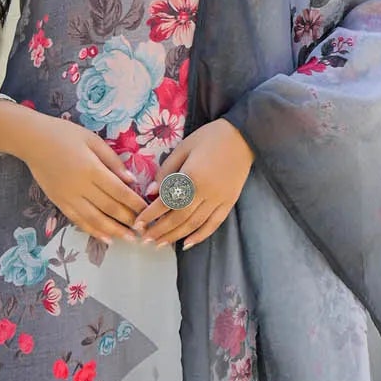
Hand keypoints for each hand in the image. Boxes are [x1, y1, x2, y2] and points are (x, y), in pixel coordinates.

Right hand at [10, 112, 147, 242]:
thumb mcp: (92, 140)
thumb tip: (131, 180)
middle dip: (128, 220)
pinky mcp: (59, 202)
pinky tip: (106, 239)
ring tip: (130, 239)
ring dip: (114, 231)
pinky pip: (78, 220)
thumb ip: (112, 160)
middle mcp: (80, 186)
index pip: (119, 191)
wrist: (32, 140)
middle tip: (144, 229)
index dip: (134, 203)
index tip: (147, 211)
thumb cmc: (64, 135)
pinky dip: (93, 231)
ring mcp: (68, 197)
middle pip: (109, 207)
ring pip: (95, 219)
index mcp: (91, 169)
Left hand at [132, 120, 254, 248]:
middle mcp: (205, 192)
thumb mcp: (183, 147)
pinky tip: (187, 244)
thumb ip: (166, 171)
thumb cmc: (210, 138)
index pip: (166, 202)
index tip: (137, 223)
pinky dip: (200, 236)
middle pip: (178, 218)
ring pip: (194, 224)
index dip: (150, 215)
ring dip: (175, 236)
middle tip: (144, 239)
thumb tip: (151, 192)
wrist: (243, 136)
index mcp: (191, 177)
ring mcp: (219, 200)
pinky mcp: (229, 202)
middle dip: (160, 231)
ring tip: (160, 244)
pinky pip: (214, 224)